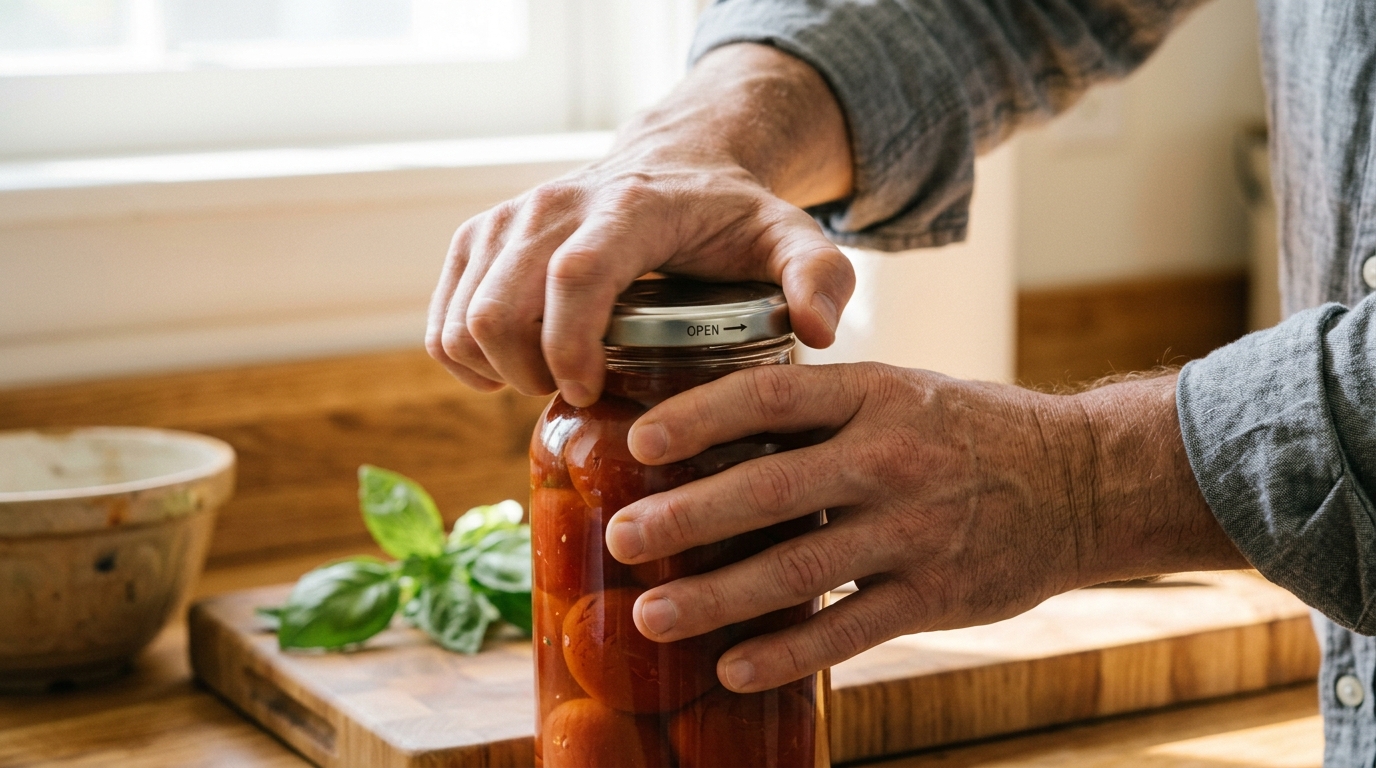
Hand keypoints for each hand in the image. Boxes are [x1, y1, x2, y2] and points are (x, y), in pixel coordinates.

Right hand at [426, 44, 855, 405]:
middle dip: (531, 374)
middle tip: (581, 397)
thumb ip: (821, 276)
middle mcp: (555, 205)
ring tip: (556, 382)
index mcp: (630, 208)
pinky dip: (466, 359)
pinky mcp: (478, 239)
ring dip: (499, 371)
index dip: (569, 346)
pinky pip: (442, 320)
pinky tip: (517, 368)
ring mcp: (508, 220)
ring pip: (463, 318)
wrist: (674, 164)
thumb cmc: (730, 217)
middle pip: (501, 306)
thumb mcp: (791, 238)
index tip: (588, 394)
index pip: (575, 275)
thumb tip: (820, 334)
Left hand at [603, 363, 1246, 691]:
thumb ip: (820, 409)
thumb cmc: (969, 431)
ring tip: (652, 617)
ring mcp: (914, 532)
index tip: (638, 440)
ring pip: (799, 570)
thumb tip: (715, 424)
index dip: (699, 417)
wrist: (1082, 482)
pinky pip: (848, 630)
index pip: (772, 397)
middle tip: (621, 539)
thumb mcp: (901, 392)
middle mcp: (890, 459)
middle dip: (687, 518)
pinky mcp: (936, 596)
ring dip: (717, 598)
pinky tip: (733, 666)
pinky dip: (787, 653)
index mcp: (875, 396)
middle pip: (771, 489)